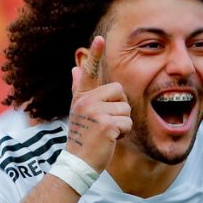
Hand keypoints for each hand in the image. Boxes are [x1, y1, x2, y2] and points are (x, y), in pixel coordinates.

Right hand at [66, 36, 131, 171]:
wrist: (77, 163)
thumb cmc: (83, 138)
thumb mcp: (78, 111)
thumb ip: (79, 89)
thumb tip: (75, 68)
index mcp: (82, 97)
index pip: (90, 73)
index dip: (95, 55)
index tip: (100, 38)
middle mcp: (86, 102)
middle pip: (119, 91)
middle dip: (120, 108)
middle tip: (106, 124)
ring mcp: (95, 113)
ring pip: (126, 108)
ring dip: (122, 123)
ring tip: (106, 133)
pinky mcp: (106, 125)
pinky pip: (127, 122)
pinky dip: (123, 133)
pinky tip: (110, 140)